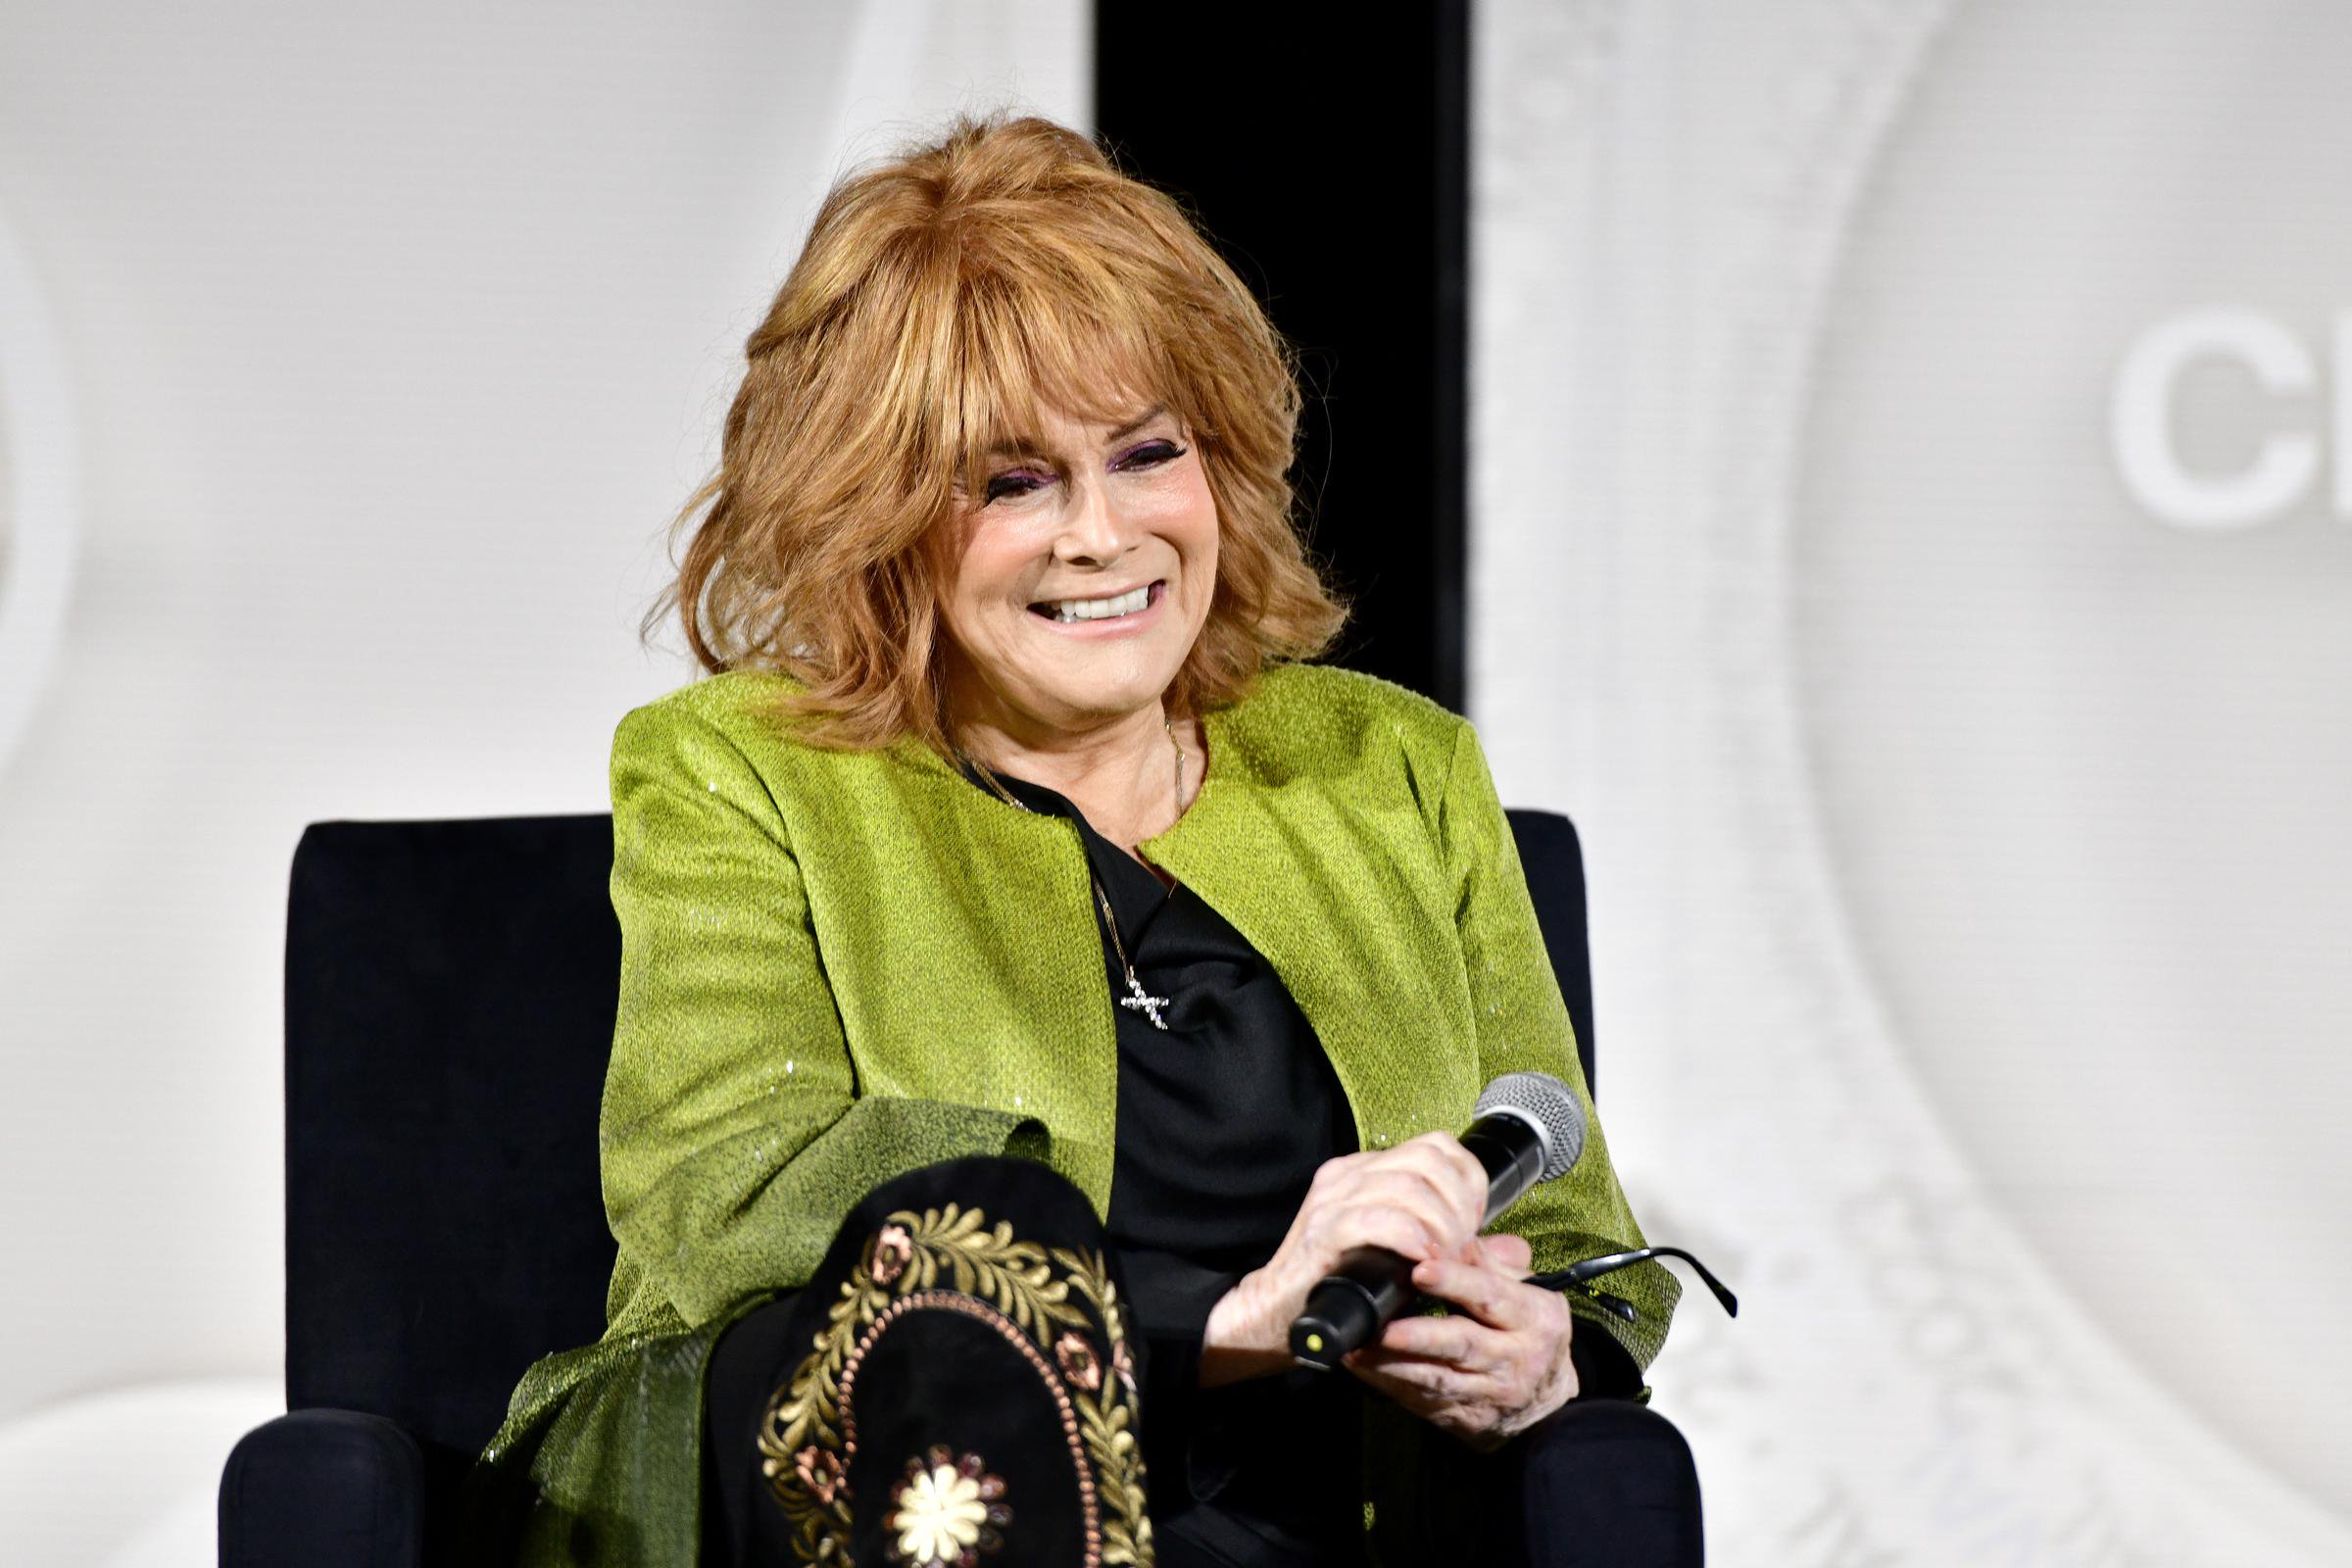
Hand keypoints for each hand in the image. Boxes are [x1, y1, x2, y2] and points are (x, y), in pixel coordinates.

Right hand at [1202, 1132, 1489, 1384]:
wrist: (1276, 1316)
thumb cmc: (1344, 1288)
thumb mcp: (1410, 1261)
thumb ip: (1460, 1252)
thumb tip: (1517, 1253)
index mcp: (1369, 1171)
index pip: (1436, 1146)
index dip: (1468, 1181)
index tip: (1474, 1224)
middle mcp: (1350, 1174)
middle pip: (1428, 1160)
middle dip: (1459, 1205)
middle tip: (1461, 1248)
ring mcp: (1334, 1199)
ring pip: (1407, 1185)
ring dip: (1440, 1225)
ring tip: (1444, 1260)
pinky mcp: (1322, 1230)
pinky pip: (1377, 1218)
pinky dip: (1409, 1238)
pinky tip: (1421, 1261)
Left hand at [1344, 1231, 1579, 1447]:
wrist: (1545, 1403)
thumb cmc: (1527, 1331)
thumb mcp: (1526, 1291)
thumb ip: (1489, 1263)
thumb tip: (1453, 1233)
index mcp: (1534, 1318)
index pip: (1490, 1297)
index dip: (1455, 1282)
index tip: (1420, 1269)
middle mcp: (1515, 1359)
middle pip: (1462, 1344)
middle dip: (1419, 1337)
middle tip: (1382, 1327)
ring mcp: (1490, 1393)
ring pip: (1437, 1379)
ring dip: (1392, 1365)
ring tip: (1358, 1347)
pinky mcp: (1465, 1417)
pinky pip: (1423, 1401)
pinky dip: (1389, 1384)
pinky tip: (1363, 1368)